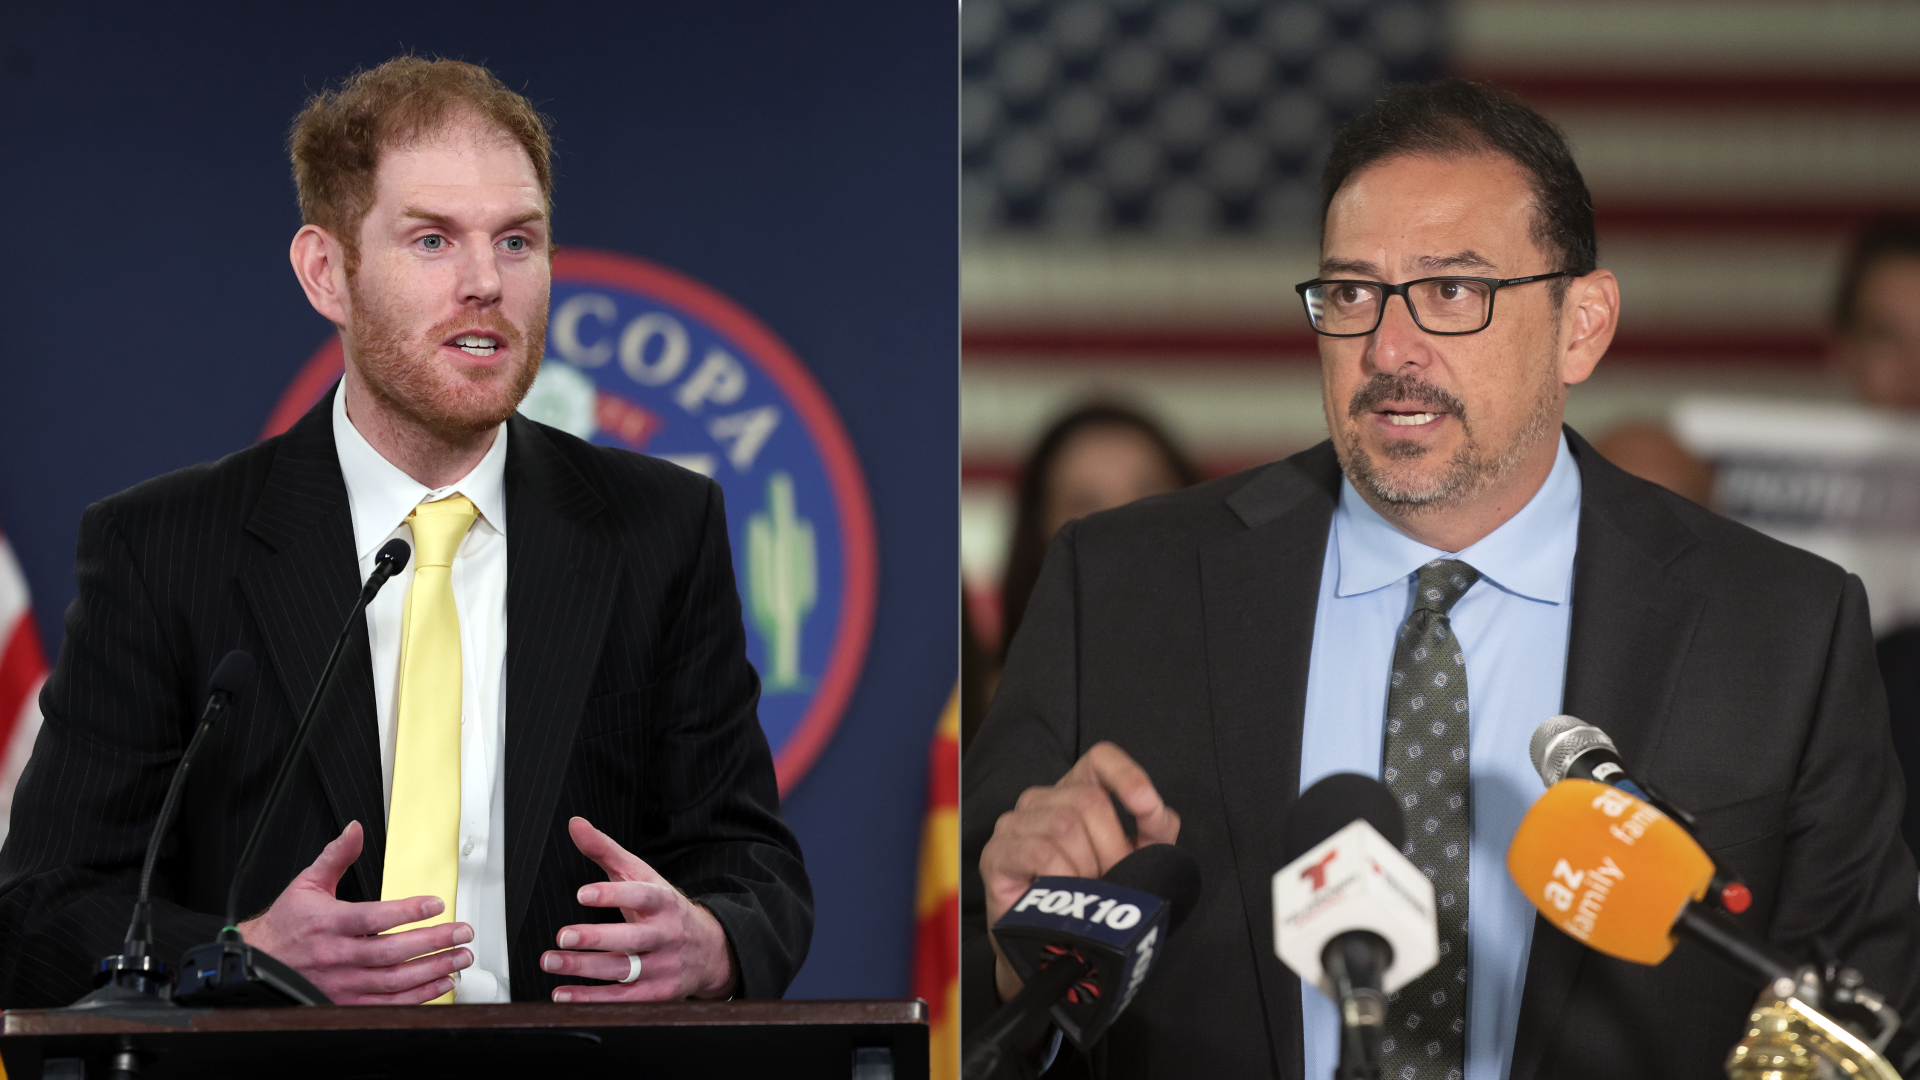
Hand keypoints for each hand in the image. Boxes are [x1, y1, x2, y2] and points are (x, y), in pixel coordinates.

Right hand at [235, 821, 473, 1004]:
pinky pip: (388, 1004)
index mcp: (330, 924)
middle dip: (433, 942)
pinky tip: (441, 983)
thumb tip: (355, 830)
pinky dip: (418, 996)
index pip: (373, 919)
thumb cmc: (286, 925)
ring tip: (460, 956)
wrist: (260, 962)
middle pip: (392, 952)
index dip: (407, 912)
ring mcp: (343, 983)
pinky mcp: (346, 1002)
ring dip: (432, 969)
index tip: (435, 904)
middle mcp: (338, 956)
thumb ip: (336, 856)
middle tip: (462, 932)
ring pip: (395, 981)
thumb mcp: (307, 884)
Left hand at [541, 816, 737, 1001]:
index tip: (582, 894)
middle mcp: (665, 935)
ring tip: (551, 960)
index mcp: (663, 902)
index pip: (641, 896)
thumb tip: (575, 824)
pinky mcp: (655, 992)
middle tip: (563, 935)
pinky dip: (590, 998)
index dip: (613, 895)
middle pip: (632, 938)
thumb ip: (606, 851)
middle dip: (596, 938)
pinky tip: (562, 993)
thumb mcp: (642, 876)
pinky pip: (621, 998)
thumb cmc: (665, 909)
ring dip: (584, 968)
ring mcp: (663, 966)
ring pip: (623, 970)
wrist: (710, 950)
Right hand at [978, 741, 1178, 1000]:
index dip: (1126, 774)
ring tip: (1083, 892)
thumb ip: (1154, 834)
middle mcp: (1042, 799)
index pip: (1100, 757)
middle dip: (1111, 848)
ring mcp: (1014, 823)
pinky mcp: (996, 853)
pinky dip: (1062, 877)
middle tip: (1111, 881)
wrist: (1052, 947)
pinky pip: (1042, 853)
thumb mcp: (1134, 862)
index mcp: (1075, 791)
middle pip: (1089, 800)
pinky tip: (1060, 893)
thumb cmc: (1091, 896)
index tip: (1147, 807)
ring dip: (1086, 869)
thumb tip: (1158, 812)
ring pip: (1065, 826)